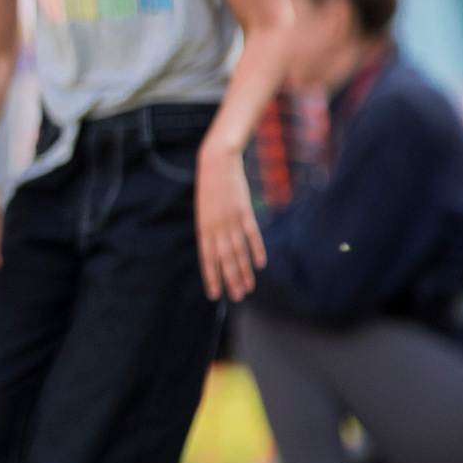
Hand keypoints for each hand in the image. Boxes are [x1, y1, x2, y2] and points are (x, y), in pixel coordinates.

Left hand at [195, 140, 263, 301]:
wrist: (217, 164)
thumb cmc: (209, 188)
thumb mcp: (205, 211)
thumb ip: (210, 230)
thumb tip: (216, 249)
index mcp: (203, 228)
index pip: (206, 259)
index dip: (211, 277)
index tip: (214, 295)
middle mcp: (216, 227)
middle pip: (224, 259)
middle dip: (230, 280)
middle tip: (236, 298)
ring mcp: (230, 220)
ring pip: (238, 251)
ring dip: (243, 271)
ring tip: (247, 288)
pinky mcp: (244, 212)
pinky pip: (251, 235)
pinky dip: (256, 250)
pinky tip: (260, 264)